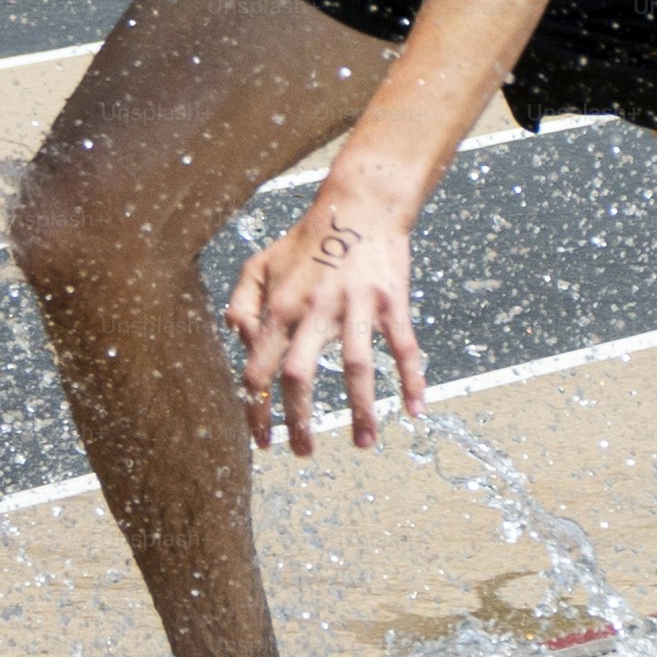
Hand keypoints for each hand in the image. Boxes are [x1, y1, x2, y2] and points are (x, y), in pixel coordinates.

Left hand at [221, 197, 430, 454]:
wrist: (360, 204)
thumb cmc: (307, 240)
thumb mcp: (260, 265)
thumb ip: (241, 305)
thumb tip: (240, 347)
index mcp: (279, 305)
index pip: (259, 368)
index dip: (256, 409)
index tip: (263, 442)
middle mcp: (314, 307)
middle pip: (300, 374)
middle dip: (299, 419)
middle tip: (304, 452)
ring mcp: (356, 304)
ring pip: (356, 366)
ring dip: (360, 410)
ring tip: (363, 444)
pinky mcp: (391, 300)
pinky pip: (404, 347)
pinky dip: (412, 380)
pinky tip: (416, 411)